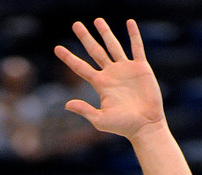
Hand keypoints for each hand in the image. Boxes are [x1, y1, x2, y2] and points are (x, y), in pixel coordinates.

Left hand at [54, 19, 164, 141]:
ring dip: (106, 33)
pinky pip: (136, 48)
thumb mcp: (100, 120)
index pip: (80, 68)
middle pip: (95, 51)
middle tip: (76, 24)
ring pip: (113, 46)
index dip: (68, 58)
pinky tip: (129, 23)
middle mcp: (111, 74)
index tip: (57, 48)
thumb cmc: (122, 126)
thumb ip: (84, 110)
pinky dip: (134, 35)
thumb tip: (67, 104)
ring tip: (97, 20)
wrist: (145, 125)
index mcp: (100, 84)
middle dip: (85, 38)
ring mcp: (125, 69)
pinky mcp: (141, 68)